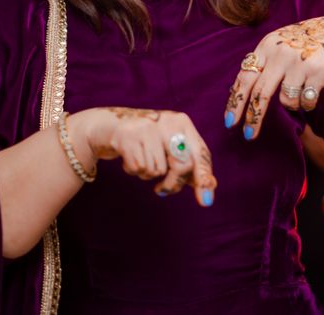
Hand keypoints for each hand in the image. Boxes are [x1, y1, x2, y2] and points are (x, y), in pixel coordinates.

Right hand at [73, 107, 215, 206]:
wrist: (112, 126)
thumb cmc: (148, 142)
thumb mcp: (171, 147)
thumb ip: (191, 166)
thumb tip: (211, 185)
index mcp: (182, 123)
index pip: (200, 153)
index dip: (203, 176)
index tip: (205, 200)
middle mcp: (168, 122)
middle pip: (182, 164)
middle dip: (173, 184)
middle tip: (162, 190)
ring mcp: (147, 128)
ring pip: (158, 170)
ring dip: (148, 175)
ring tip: (142, 162)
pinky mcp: (128, 137)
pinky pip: (139, 168)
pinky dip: (134, 171)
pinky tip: (129, 160)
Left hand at [224, 15, 323, 139]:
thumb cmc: (304, 44)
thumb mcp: (280, 45)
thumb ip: (263, 63)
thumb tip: (239, 94)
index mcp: (267, 46)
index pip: (245, 77)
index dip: (236, 102)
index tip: (230, 122)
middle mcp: (281, 53)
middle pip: (261, 93)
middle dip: (254, 118)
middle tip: (249, 135)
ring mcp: (300, 62)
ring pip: (286, 100)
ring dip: (291, 104)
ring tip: (300, 90)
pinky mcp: (319, 72)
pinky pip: (306, 101)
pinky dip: (307, 104)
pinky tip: (313, 91)